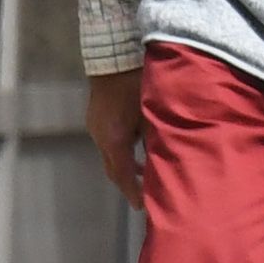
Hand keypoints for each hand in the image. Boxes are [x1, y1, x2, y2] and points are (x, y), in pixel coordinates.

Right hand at [85, 69, 146, 208]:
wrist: (114, 56)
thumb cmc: (139, 83)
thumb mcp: (153, 114)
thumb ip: (158, 138)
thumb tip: (168, 157)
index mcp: (114, 140)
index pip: (123, 175)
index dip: (133, 192)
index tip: (142, 206)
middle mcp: (100, 137)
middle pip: (113, 169)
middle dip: (128, 183)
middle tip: (143, 194)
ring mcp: (95, 126)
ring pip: (110, 155)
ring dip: (125, 164)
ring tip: (144, 170)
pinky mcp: (95, 117)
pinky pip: (108, 141)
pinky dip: (121, 149)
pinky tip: (136, 144)